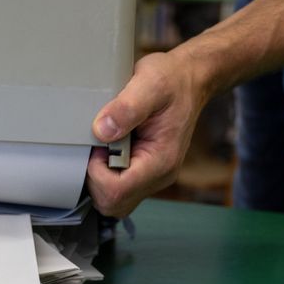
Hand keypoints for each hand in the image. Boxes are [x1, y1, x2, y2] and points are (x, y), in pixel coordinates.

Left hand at [86, 50, 211, 217]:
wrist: (188, 79)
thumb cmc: (172, 80)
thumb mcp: (150, 84)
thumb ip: (126, 108)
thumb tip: (102, 130)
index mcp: (161, 162)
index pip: (116, 191)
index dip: (96, 172)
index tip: (98, 145)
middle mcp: (159, 177)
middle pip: (112, 203)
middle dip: (95, 178)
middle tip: (99, 147)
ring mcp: (151, 178)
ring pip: (112, 201)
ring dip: (98, 178)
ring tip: (105, 147)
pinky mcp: (144, 173)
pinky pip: (116, 190)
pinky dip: (103, 176)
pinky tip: (108, 150)